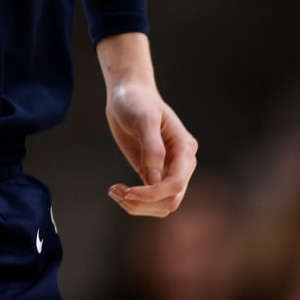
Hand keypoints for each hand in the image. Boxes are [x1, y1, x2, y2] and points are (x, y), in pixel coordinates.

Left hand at [105, 80, 196, 216]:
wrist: (128, 94)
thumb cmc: (138, 101)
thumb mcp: (144, 119)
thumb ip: (152, 149)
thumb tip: (155, 180)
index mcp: (184, 149)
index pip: (176, 184)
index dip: (153, 193)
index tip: (128, 191)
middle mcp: (181, 163)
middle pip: (171, 200)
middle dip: (144, 203)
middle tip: (117, 193)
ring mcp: (168, 170)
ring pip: (161, 204)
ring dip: (138, 206)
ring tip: (115, 192)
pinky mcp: (153, 173)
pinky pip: (150, 198)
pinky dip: (133, 200)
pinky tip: (116, 190)